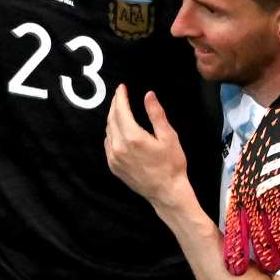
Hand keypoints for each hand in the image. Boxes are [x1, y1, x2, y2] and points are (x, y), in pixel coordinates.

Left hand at [105, 85, 191, 207]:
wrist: (166, 192)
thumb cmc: (171, 165)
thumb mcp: (168, 137)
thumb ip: (156, 114)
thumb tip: (148, 95)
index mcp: (132, 137)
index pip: (121, 110)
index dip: (121, 97)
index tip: (122, 88)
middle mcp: (119, 147)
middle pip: (112, 119)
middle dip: (115, 105)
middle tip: (120, 95)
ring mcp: (114, 158)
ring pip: (108, 131)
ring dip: (112, 118)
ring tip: (119, 110)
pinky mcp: (113, 166)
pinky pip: (108, 144)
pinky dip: (111, 133)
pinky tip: (118, 130)